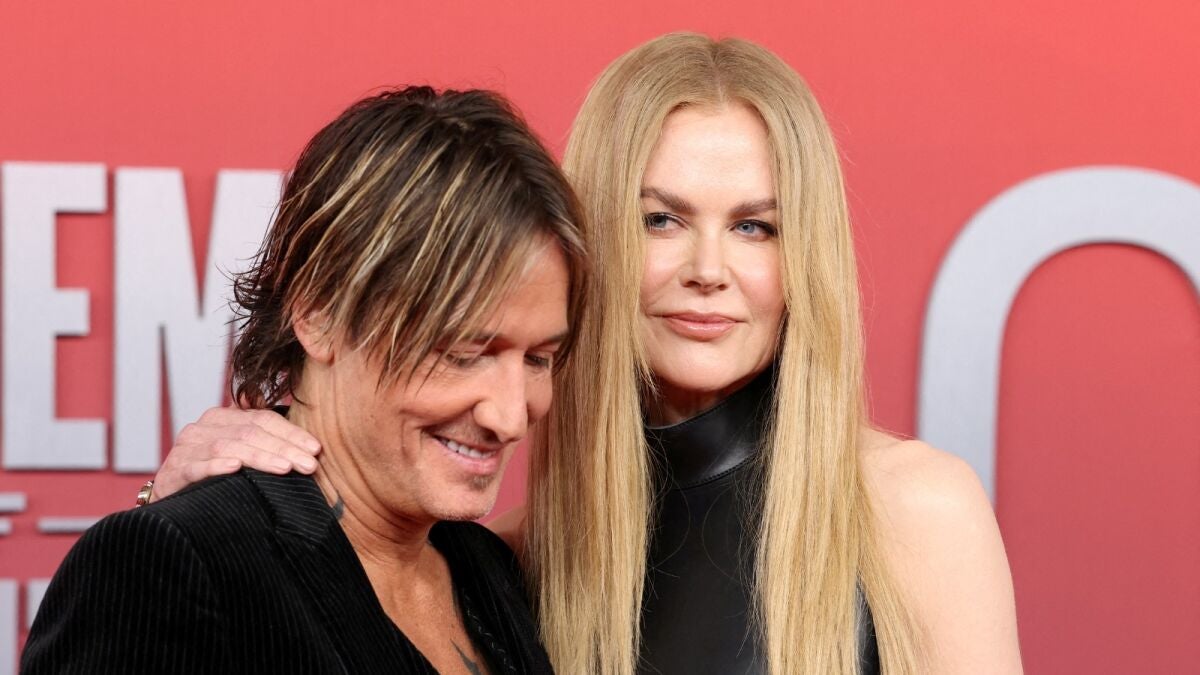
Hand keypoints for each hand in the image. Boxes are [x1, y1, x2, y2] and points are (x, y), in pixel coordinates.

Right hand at [152, 407, 321, 500]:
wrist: (171, 497)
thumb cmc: (215, 476)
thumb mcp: (243, 455)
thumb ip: (268, 444)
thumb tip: (312, 448)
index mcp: (225, 418)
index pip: (265, 419)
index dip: (292, 433)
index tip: (316, 449)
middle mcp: (205, 426)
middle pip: (251, 432)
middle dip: (284, 448)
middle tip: (310, 465)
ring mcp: (188, 446)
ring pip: (229, 446)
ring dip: (260, 457)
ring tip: (285, 468)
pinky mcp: (174, 469)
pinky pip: (197, 465)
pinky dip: (216, 466)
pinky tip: (235, 468)